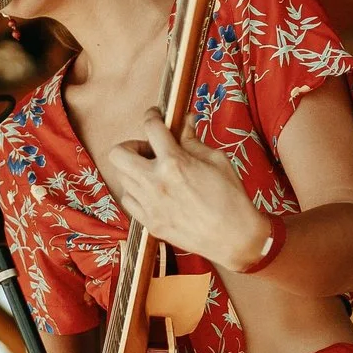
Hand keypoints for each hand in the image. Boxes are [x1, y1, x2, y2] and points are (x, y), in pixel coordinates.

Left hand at [97, 116, 269, 271]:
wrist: (234, 237)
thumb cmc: (230, 198)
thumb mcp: (216, 160)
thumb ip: (193, 140)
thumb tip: (185, 120)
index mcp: (174, 163)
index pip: (150, 127)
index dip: (152, 116)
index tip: (155, 116)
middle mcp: (155, 183)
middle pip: (118, 153)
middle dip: (131, 146)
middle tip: (149, 150)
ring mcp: (150, 205)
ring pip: (122, 177)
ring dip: (135, 170)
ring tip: (155, 173)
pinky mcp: (150, 223)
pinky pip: (128, 200)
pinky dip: (136, 192)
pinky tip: (153, 192)